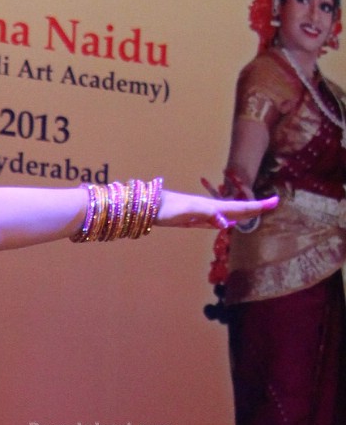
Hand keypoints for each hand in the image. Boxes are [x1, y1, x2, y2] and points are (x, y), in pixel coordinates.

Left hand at [160, 188, 274, 230]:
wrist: (148, 205)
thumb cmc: (167, 207)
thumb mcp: (189, 211)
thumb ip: (208, 214)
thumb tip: (227, 222)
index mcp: (212, 206)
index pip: (240, 207)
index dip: (257, 206)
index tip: (274, 201)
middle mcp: (210, 208)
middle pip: (237, 209)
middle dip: (254, 207)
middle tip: (272, 204)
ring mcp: (202, 213)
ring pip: (228, 214)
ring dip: (243, 213)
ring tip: (255, 212)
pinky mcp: (194, 219)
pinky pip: (216, 220)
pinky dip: (226, 220)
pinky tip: (226, 222)